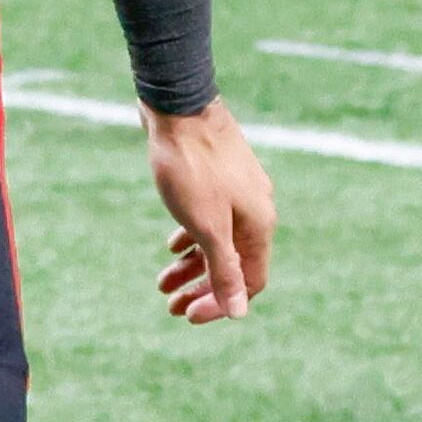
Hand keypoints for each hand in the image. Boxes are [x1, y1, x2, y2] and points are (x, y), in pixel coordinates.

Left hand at [143, 99, 275, 323]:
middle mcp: (255, 211)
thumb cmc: (191, 166)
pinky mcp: (219, 177)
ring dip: (192, 266)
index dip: (221, 304)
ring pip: (219, 242)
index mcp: (259, 226)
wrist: (179, 106)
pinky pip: (210, 219)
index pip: (249, 283)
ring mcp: (237, 192)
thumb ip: (224, 269)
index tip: (187, 315)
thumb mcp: (205, 226)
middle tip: (169, 306)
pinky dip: (192, 238)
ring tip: (162, 283)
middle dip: (201, 289)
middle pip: (233, 265)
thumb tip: (240, 312)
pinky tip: (172, 246)